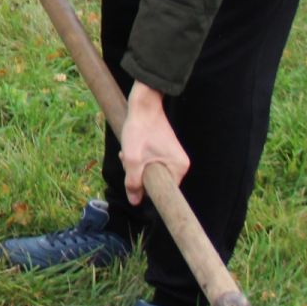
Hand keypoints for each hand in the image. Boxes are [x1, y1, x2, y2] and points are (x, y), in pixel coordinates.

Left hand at [120, 83, 189, 205]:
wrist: (143, 104)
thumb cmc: (140, 130)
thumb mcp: (132, 159)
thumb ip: (133, 182)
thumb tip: (134, 201)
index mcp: (179, 168)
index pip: (164, 192)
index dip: (147, 191)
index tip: (135, 182)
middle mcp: (180, 163)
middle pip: (156, 181)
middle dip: (137, 174)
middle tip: (127, 160)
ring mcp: (173, 156)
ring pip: (150, 171)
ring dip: (135, 165)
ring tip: (126, 152)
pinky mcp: (164, 150)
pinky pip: (150, 162)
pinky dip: (138, 158)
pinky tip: (129, 149)